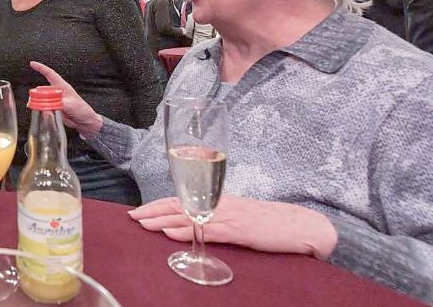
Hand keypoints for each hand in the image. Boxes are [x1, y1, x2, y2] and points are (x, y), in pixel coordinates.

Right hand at [29, 61, 102, 137]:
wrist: (84, 121)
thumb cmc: (82, 110)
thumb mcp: (71, 104)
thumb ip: (60, 103)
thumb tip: (49, 103)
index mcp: (62, 86)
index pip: (50, 74)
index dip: (41, 68)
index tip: (32, 64)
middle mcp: (57, 93)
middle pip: (42, 89)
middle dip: (36, 94)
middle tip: (34, 99)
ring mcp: (54, 101)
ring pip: (42, 99)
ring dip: (39, 103)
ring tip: (39, 108)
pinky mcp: (53, 109)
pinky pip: (44, 108)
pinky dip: (42, 110)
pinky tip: (44, 114)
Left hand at [128, 195, 337, 258]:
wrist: (301, 226)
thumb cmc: (271, 224)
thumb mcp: (241, 219)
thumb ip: (219, 221)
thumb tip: (196, 228)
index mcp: (219, 201)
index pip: (182, 200)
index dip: (159, 204)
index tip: (139, 210)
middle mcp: (219, 204)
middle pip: (179, 204)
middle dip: (153, 210)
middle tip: (131, 216)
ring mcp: (227, 216)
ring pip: (187, 215)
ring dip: (162, 220)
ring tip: (141, 223)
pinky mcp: (237, 230)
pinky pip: (205, 229)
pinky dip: (185, 230)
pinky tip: (169, 233)